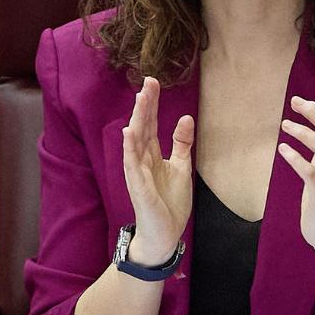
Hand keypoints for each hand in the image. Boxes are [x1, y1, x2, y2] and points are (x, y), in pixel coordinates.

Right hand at [121, 77, 194, 265]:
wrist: (165, 234)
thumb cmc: (170, 203)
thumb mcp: (181, 167)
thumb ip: (181, 144)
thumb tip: (185, 118)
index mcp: (152, 155)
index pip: (150, 124)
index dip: (152, 103)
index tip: (153, 82)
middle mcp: (141, 160)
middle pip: (142, 127)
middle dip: (145, 104)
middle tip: (148, 81)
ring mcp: (137, 172)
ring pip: (135, 141)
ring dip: (137, 119)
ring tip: (140, 98)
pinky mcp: (138, 187)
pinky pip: (132, 164)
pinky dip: (129, 148)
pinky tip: (128, 132)